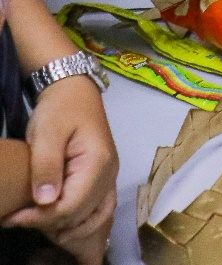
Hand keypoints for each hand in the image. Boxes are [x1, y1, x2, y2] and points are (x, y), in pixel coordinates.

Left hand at [3, 76, 116, 264]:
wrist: (75, 92)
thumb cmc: (60, 110)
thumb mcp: (46, 134)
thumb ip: (46, 166)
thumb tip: (45, 202)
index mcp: (98, 163)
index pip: (72, 205)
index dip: (40, 218)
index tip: (12, 217)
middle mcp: (110, 174)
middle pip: (82, 215)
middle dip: (49, 223)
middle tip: (16, 219)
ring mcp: (109, 177)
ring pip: (94, 216)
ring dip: (67, 227)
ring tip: (36, 225)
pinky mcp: (103, 178)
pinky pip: (97, 208)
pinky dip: (79, 221)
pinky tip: (58, 223)